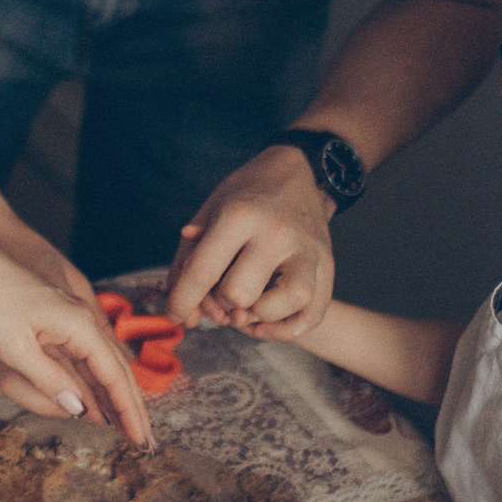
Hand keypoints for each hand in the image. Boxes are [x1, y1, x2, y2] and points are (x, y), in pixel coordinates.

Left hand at [0, 236, 150, 445]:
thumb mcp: (14, 347)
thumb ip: (49, 379)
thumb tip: (81, 408)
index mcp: (78, 325)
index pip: (114, 375)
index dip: (129, 410)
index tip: (141, 440)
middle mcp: (81, 321)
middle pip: (116, 371)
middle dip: (131, 407)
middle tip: (145, 443)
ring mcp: (70, 320)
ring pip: (101, 366)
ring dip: (114, 398)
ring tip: (128, 427)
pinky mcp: (55, 321)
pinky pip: (83, 359)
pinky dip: (93, 383)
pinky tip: (96, 400)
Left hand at [163, 146, 336, 337]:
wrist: (296, 172)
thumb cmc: (244, 197)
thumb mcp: (207, 215)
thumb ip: (187, 264)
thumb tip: (187, 318)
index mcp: (240, 215)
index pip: (203, 272)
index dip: (181, 301)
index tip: (174, 314)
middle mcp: (277, 233)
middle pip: (240, 294)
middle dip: (221, 303)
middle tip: (219, 293)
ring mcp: (308, 250)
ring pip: (287, 305)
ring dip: (258, 317)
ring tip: (244, 307)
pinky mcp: (327, 265)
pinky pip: (312, 315)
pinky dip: (285, 329)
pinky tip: (263, 322)